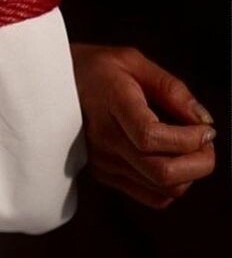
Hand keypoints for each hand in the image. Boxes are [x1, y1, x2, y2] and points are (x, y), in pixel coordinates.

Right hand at [70, 43, 217, 207]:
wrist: (51, 84)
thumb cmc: (95, 68)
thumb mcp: (132, 60)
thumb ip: (171, 89)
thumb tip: (203, 120)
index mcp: (110, 105)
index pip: (151, 138)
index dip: (189, 139)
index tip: (205, 129)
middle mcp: (104, 139)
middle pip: (162, 172)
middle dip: (199, 163)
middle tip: (206, 143)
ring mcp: (102, 161)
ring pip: (162, 190)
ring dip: (189, 174)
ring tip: (191, 150)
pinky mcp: (104, 175)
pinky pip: (152, 197)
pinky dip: (172, 186)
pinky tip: (171, 161)